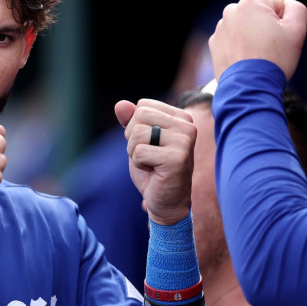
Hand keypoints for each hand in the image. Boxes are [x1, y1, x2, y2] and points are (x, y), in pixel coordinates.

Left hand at [115, 99, 194, 224]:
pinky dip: (139, 164)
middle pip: (139, 116)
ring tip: (151, 163)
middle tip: (148, 156)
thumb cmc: (152, 169)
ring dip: (135, 152)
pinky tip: (154, 172)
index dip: (135, 126)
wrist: (166, 201)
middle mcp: (187, 126)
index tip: (149, 144)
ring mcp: (185, 141)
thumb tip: (119, 104)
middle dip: (133, 139)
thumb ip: (129, 120)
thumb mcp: (137, 140)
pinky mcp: (177, 158)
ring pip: (138, 133)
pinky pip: (139, 152)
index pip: (142, 106)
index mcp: (181, 118)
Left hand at [208, 0, 306, 80]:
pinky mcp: (214, 44)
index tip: (279, 36)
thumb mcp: (296, 30)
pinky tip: (246, 58)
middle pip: (259, 14)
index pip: (276, 4)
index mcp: (250, 3)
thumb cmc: (274, 59)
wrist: (248, 87)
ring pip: (246, 27)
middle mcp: (230, 12)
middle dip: (266, 26)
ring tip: (257, 53)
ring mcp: (220, 29)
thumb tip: (288, 1)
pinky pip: (233, 39)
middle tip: (269, 46)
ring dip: (252, 36)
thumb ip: (297, 9)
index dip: (283, 21)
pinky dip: (240, 46)